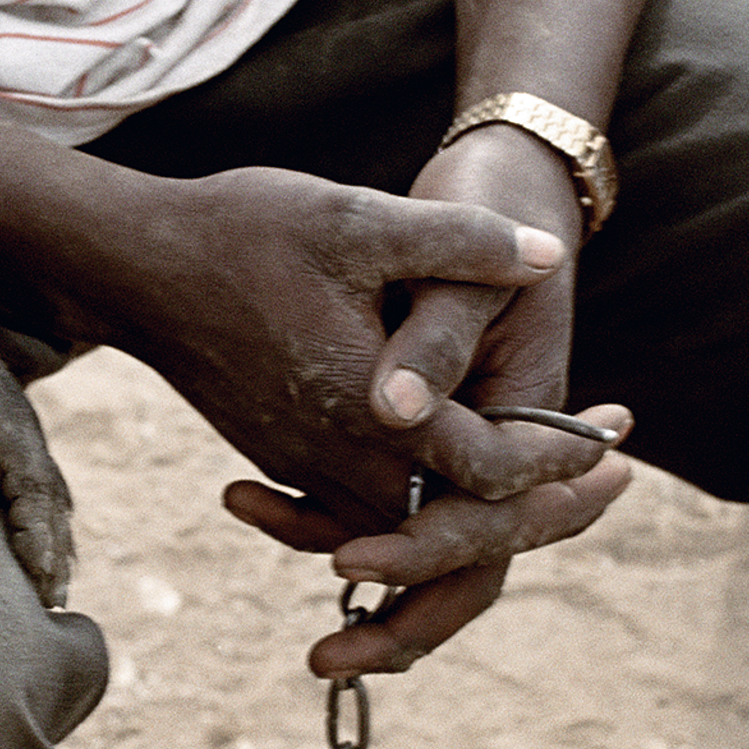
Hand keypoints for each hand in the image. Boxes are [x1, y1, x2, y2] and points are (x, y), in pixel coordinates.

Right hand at [61, 155, 631, 672]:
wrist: (132, 264)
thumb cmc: (241, 233)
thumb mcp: (354, 219)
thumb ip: (455, 240)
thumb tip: (546, 255)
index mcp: (370, 413)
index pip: (489, 473)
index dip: (562, 461)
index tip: (616, 433)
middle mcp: (340, 459)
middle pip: (460, 526)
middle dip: (544, 510)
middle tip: (616, 479)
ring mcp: (307, 465)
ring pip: (413, 528)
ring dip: (484, 512)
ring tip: (554, 479)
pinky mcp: (284, 455)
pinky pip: (365, 512)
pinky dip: (421, 509)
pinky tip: (458, 470)